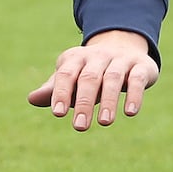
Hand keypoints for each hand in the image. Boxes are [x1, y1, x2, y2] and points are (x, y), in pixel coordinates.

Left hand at [26, 30, 157, 131]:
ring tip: (104, 122)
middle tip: (80, 127)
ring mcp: (120, 60)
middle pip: (88, 78)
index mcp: (76, 59)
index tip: (58, 114)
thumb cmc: (89, 69)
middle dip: (84, 103)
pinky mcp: (141, 66)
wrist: (123, 44)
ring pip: (112, 78)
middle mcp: (97, 57)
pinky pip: (136, 79)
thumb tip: (31, 99)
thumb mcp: (71, 76)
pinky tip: (130, 112)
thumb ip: (54, 89)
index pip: (66, 75)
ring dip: (108, 101)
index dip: (61, 93)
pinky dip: (134, 94)